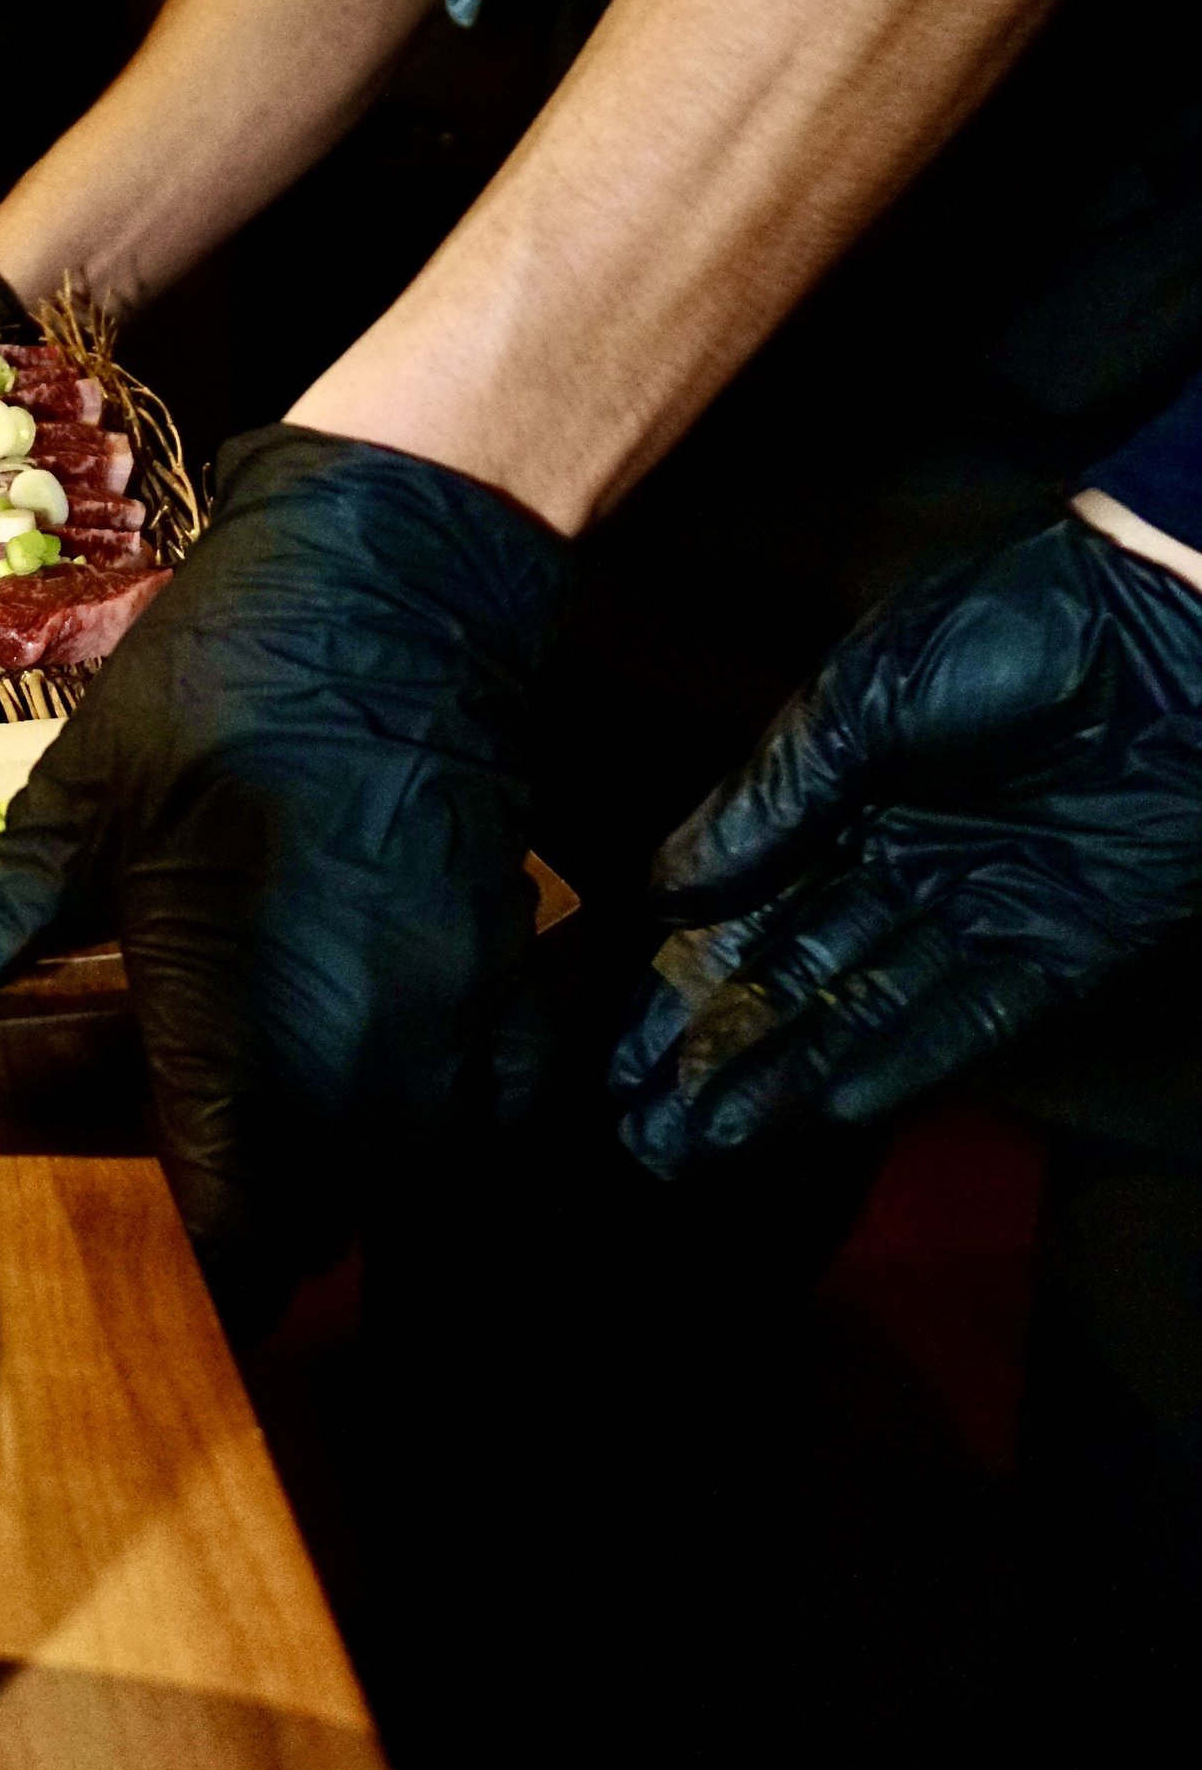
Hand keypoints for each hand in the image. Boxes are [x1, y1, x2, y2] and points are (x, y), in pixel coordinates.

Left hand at [0, 426, 565, 1326]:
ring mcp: (452, 1022)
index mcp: (238, 1014)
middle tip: (192, 1154)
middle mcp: (360, 1050)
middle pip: (315, 1224)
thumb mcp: (79, 806)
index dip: (192, 1271)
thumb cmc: (215, 683)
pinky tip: (381, 1064)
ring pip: (400, 1179)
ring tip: (273, 1102)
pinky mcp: (515, 983)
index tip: (148, 1249)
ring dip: (339, 1170)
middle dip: (254, 1220)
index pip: (233, 1232)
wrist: (390, 583)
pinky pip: (493, 1118)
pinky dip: (438, 1117)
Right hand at [613, 516, 1201, 1174]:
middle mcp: (908, 862)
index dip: (685, 983)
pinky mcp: (1064, 947)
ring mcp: (982, 908)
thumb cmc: (1008, 629)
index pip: (750, 909)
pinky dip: (901, 1066)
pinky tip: (826, 1107)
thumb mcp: (858, 701)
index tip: (621, 1051)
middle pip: (798, 977)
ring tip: (705, 1139)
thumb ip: (768, 804)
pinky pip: (971, 1022)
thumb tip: (664, 889)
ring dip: (789, 1078)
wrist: (1162, 632)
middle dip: (720, 1054)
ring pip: (867, 1012)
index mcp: (851, 790)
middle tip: (644, 1129)